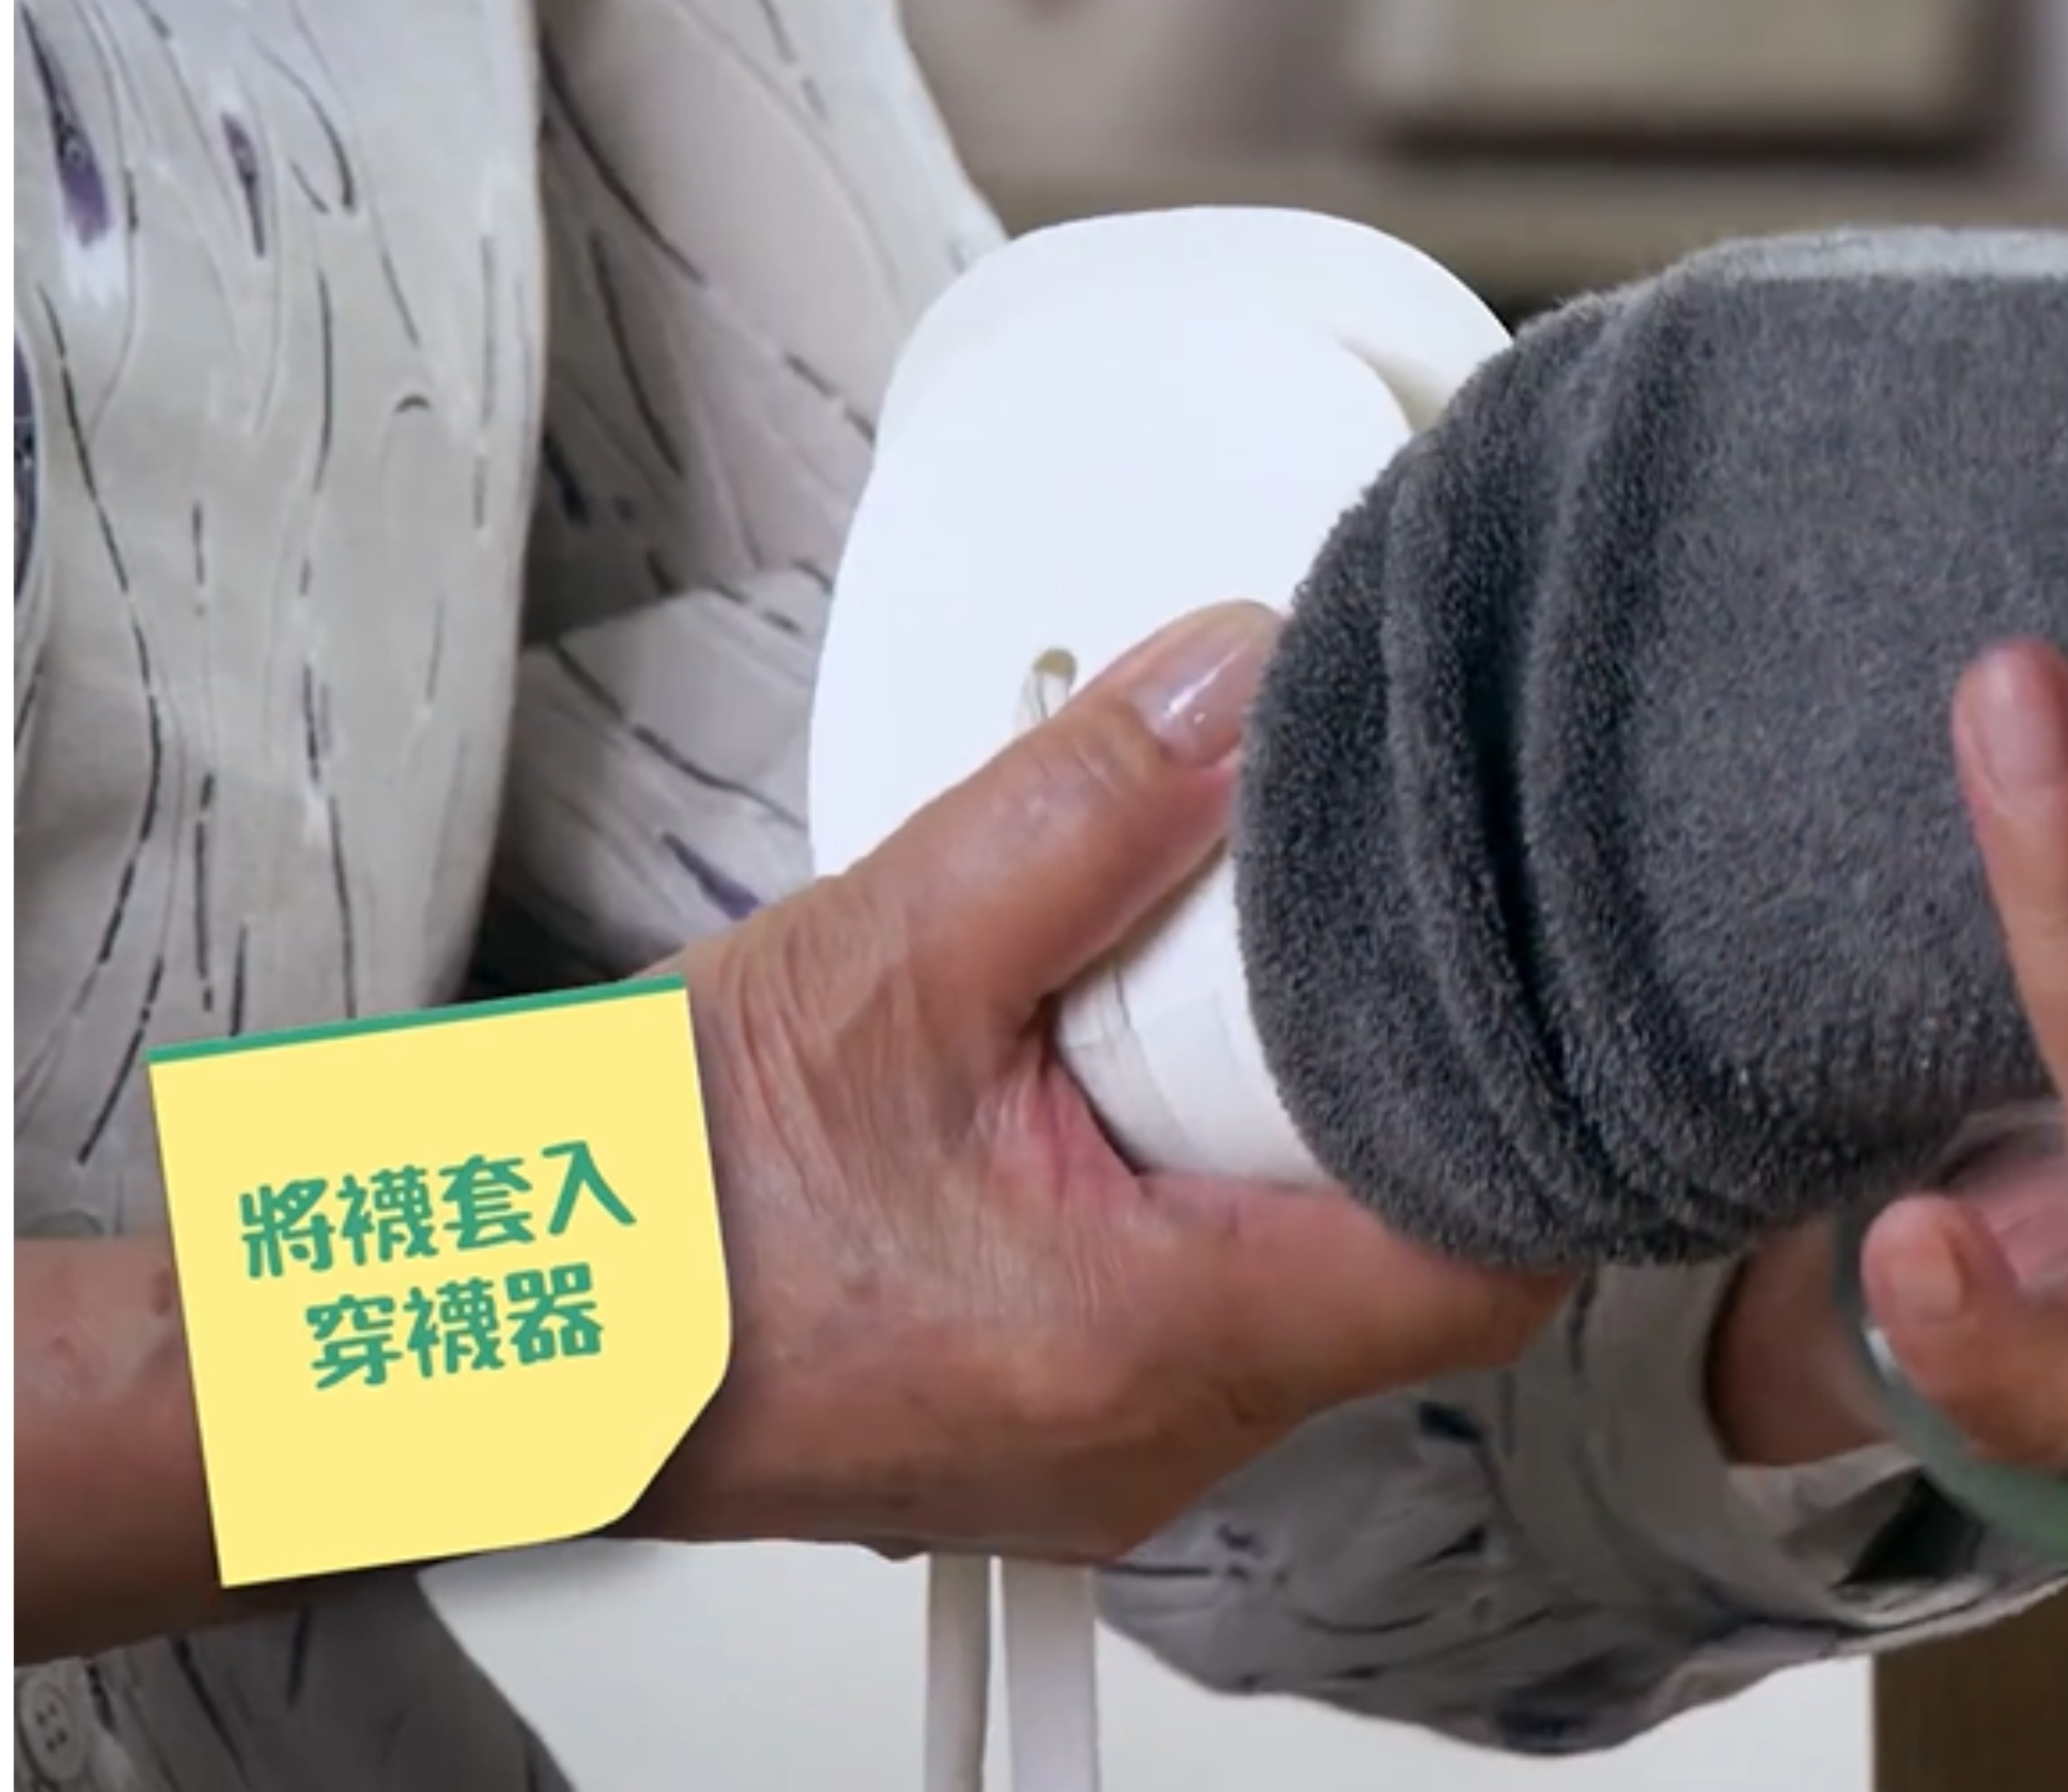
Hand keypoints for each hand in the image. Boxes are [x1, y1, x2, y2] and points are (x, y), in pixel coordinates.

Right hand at [635, 602, 1566, 1560]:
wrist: (467, 1324)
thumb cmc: (633, 1208)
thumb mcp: (876, 954)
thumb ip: (1080, 812)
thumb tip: (1238, 687)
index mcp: (1144, 1344)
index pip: (1480, 1268)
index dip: (1536, 1126)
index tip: (1512, 991)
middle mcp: (1153, 1435)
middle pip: (1411, 1271)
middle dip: (1400, 1103)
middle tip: (1327, 961)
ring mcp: (1109, 1445)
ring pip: (1309, 1290)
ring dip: (1281, 1142)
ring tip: (1189, 1018)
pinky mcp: (1061, 1422)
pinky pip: (1207, 1306)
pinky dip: (1200, 1191)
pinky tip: (1119, 1094)